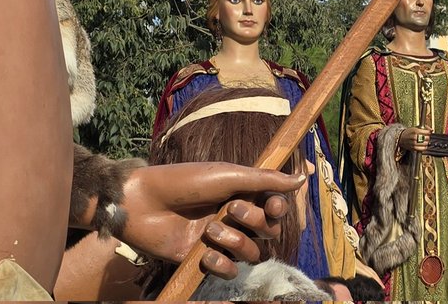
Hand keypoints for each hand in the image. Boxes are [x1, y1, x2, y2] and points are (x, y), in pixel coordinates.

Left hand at [118, 162, 305, 279]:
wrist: (145, 204)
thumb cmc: (185, 181)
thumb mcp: (227, 175)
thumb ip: (265, 180)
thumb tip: (302, 179)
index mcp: (243, 191)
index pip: (276, 205)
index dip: (279, 209)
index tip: (273, 206)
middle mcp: (236, 216)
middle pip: (268, 231)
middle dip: (255, 221)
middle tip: (232, 208)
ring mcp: (222, 239)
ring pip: (251, 252)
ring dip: (236, 242)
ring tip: (211, 229)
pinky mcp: (206, 260)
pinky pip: (231, 271)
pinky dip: (222, 264)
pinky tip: (205, 254)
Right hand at [398, 126, 431, 151]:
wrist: (401, 137)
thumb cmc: (409, 132)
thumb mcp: (416, 127)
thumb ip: (425, 127)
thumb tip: (431, 130)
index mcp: (415, 131)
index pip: (427, 132)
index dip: (429, 132)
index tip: (429, 132)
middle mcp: (415, 137)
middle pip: (427, 138)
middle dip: (428, 137)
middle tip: (426, 136)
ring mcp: (414, 143)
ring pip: (425, 144)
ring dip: (426, 142)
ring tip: (424, 141)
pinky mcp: (414, 148)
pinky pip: (422, 149)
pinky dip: (424, 147)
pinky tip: (423, 145)